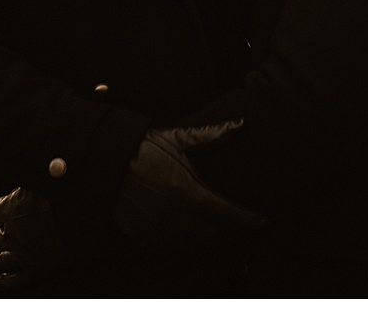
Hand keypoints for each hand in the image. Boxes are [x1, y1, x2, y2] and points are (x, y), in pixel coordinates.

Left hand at [0, 186, 64, 289]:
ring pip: (1, 258)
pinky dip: (5, 281)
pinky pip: (15, 279)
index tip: (1, 210)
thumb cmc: (66, 193)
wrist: (87, 216)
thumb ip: (19, 176)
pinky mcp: (36, 269)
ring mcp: (24, 253)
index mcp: (13, 209)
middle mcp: (14, 233)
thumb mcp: (38, 177)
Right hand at [114, 122, 264, 248]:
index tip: (262, 221)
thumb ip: (210, 136)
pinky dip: (175, 237)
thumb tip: (239, 124)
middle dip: (222, 228)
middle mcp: (177, 214)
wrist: (105, 161)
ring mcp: (158, 228)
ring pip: (189, 240)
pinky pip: (165, 243)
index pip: (227, 213)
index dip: (248, 219)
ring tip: (205, 223)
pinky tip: (176, 226)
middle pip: (210, 232)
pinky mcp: (142, 235)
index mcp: (189, 191)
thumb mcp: (176, 138)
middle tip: (230, 220)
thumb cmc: (142, 147)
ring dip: (200, 234)